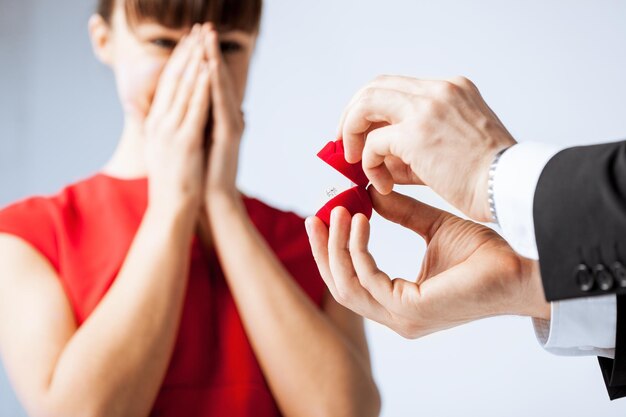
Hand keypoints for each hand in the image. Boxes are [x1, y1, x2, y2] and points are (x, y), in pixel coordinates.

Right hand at [142, 24, 211, 213]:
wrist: (172, 208)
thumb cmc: (173, 182)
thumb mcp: (165, 150)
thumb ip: (167, 130)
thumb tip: (172, 116)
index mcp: (156, 124)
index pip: (168, 84)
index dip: (179, 60)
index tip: (189, 41)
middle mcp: (160, 123)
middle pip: (174, 79)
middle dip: (187, 53)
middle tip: (198, 30)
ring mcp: (171, 131)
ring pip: (184, 88)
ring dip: (196, 61)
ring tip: (204, 40)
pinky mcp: (185, 141)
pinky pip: (195, 108)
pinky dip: (203, 86)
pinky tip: (209, 69)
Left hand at [203, 26, 244, 202]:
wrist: (212, 200)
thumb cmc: (204, 173)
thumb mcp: (201, 140)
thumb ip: (207, 122)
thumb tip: (219, 110)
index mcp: (214, 118)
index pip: (207, 83)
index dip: (201, 60)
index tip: (193, 38)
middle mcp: (224, 117)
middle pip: (215, 78)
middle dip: (209, 52)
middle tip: (205, 27)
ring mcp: (228, 125)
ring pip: (219, 87)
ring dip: (214, 60)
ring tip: (208, 38)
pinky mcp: (228, 135)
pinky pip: (220, 104)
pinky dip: (215, 85)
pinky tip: (211, 68)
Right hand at [305, 188, 549, 338]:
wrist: (520, 266)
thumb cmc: (484, 253)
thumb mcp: (433, 227)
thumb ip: (401, 215)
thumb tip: (371, 194)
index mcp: (399, 301)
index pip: (351, 280)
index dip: (332, 251)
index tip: (325, 218)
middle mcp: (395, 315)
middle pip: (340, 286)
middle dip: (323, 250)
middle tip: (315, 216)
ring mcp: (401, 318)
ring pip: (347, 285)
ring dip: (336, 246)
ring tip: (339, 212)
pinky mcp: (410, 311)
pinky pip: (368, 279)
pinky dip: (358, 248)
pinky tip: (362, 220)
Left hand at [338, 75, 515, 221]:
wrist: (510, 188)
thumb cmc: (486, 177)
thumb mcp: (448, 149)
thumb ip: (411, 148)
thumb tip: (375, 160)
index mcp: (451, 89)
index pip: (397, 87)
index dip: (371, 109)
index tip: (361, 132)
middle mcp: (439, 90)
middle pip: (375, 87)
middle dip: (352, 115)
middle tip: (345, 144)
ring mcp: (428, 108)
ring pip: (366, 104)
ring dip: (352, 132)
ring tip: (354, 161)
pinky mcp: (417, 133)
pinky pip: (374, 143)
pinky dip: (369, 164)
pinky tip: (382, 184)